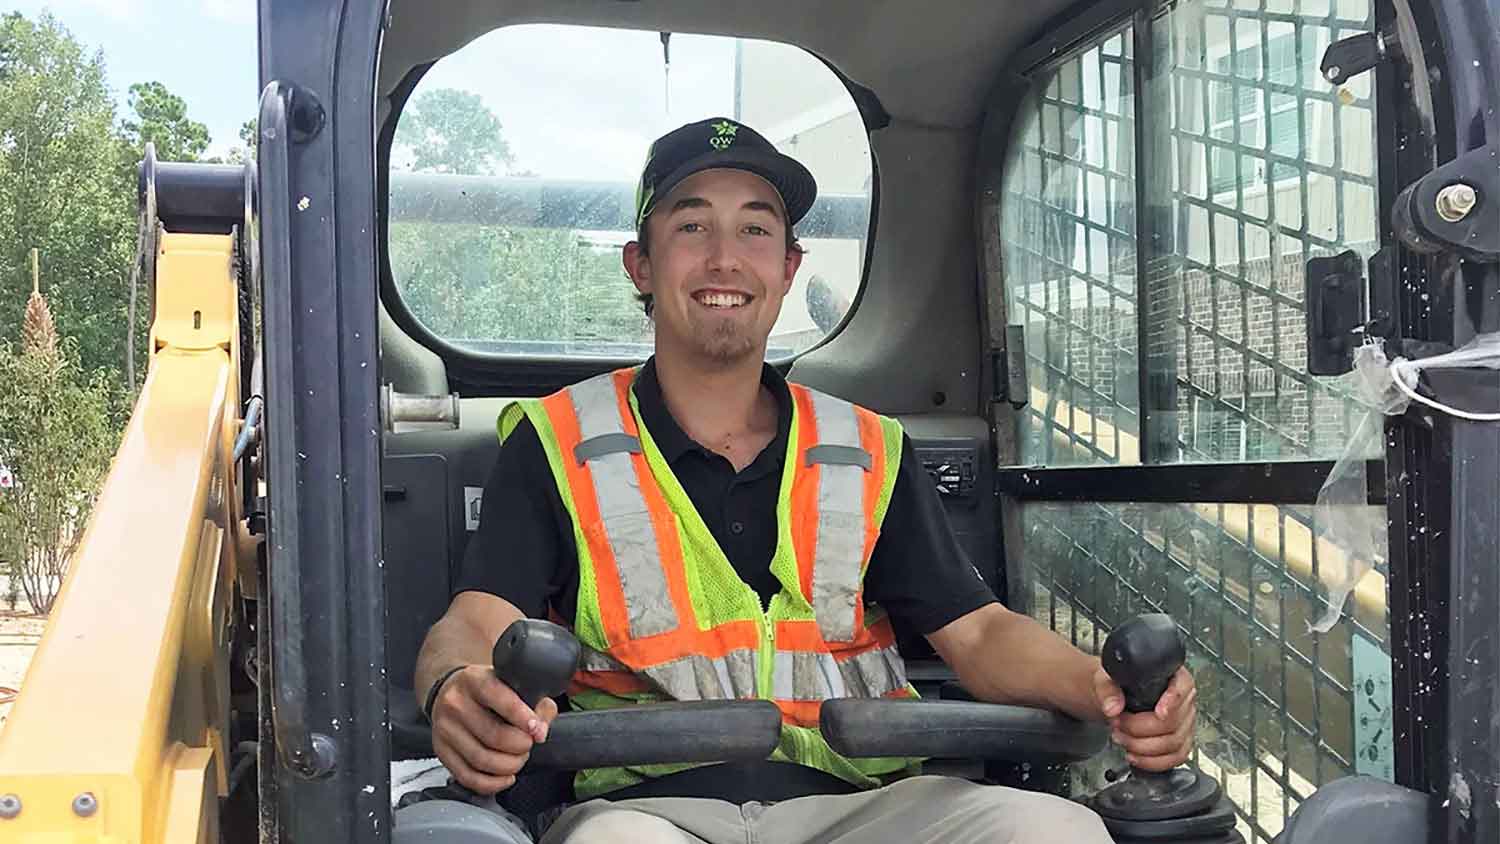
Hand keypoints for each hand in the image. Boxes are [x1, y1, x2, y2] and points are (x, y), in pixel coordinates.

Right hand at [428, 665, 558, 792]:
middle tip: (528, 744)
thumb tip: (542, 726)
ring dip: (509, 766)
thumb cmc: (486, 690)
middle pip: (495, 736)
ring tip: (518, 758)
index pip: (502, 701)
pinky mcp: (441, 751)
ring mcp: (445, 729)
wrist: (449, 692)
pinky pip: (468, 777)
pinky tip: (506, 776)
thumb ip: (533, 701)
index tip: (538, 732)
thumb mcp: (509, 682)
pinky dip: (493, 783)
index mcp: (474, 680)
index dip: (526, 720)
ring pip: (482, 760)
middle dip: (521, 746)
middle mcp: (455, 703)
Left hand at [1092, 665, 1196, 770]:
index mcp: (1173, 676)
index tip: (1159, 713)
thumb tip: (1112, 707)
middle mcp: (1184, 700)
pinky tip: (1134, 755)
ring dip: (1142, 747)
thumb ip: (1108, 691)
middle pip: (1173, 722)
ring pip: (1173, 744)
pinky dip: (1152, 761)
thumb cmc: (1118, 685)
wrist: (1116, 698)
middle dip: (1140, 729)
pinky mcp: (1181, 743)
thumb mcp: (1108, 680)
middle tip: (1119, 724)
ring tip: (1122, 738)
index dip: (1172, 702)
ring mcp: (1185, 723)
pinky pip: (1175, 758)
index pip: (1183, 688)